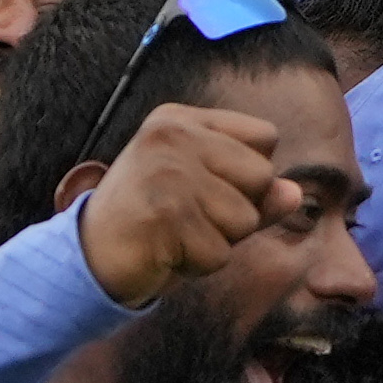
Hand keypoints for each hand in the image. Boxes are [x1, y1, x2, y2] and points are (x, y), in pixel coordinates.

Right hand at [78, 98, 285, 304]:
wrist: (88, 257)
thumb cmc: (154, 223)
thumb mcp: (208, 197)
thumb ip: (254, 192)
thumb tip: (294, 193)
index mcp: (181, 119)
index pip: (265, 137)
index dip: (250, 175)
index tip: (204, 186)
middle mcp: (172, 135)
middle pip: (263, 176)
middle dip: (237, 211)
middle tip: (185, 216)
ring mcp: (167, 171)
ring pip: (245, 218)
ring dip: (217, 240)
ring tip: (174, 233)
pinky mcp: (164, 213)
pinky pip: (220, 252)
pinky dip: (199, 263)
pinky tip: (165, 250)